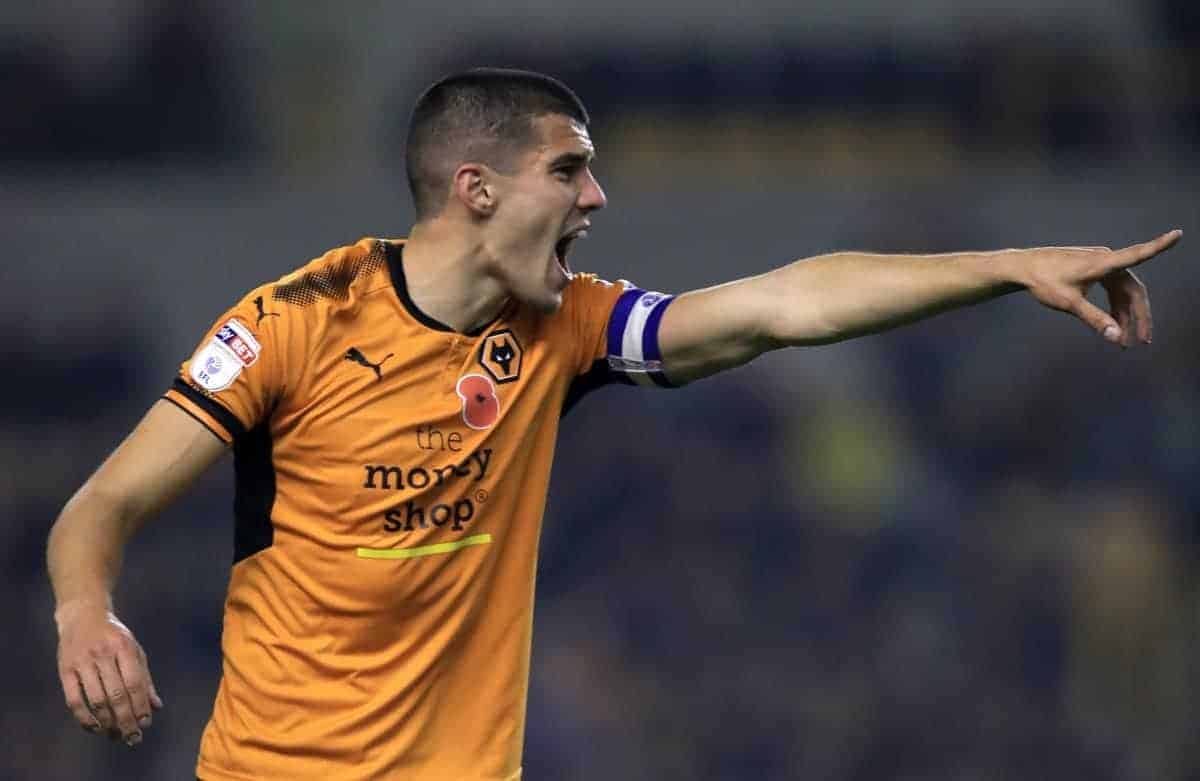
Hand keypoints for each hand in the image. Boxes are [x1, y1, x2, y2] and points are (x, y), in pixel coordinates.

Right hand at [55, 601, 162, 745]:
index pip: (134, 683)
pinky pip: (73, 700)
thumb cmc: (114, 636)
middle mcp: (103, 654)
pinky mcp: (65, 670)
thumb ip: (145, 678)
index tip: (145, 724)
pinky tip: (95, 728)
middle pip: (116, 695)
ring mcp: (82, 662)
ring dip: (107, 722)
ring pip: (96, 700)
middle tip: (133, 738)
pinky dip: (84, 718)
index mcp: (125, 647)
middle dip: (126, 720)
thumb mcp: (135, 650)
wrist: (83, 615)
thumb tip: (156, 706)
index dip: (140, 706)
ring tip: (115, 735)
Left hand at [1016, 229, 1180, 346]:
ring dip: (1125, 315)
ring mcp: (1100, 264)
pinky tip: (1114, 325)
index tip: (1178, 234)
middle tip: (1143, 340)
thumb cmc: (1044, 282)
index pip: (1138, 254)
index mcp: (1103, 262)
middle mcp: (1106, 260)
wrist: (1022, 268)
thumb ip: (1094, 319)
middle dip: (1139, 316)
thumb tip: (1116, 338)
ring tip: (1124, 340)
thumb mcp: (1070, 303)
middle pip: (1133, 289)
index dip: (1159, 245)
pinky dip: (1114, 307)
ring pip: (1123, 292)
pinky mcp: (1093, 270)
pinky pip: (1112, 290)